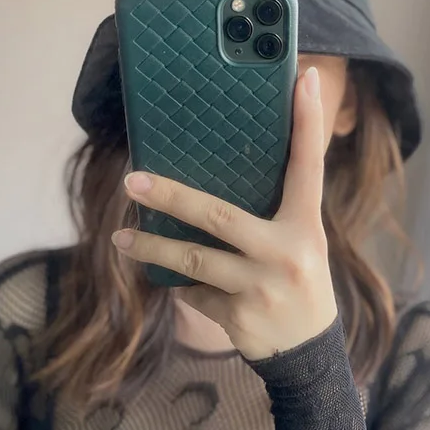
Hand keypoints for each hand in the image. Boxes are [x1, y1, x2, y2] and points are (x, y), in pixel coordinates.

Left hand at [112, 66, 337, 361]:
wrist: (308, 353)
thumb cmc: (300, 285)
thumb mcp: (302, 245)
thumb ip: (273, 214)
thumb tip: (216, 183)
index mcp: (306, 227)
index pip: (307, 167)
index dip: (306, 122)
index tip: (301, 77)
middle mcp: (286, 254)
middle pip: (219, 217)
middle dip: (171, 198)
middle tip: (132, 181)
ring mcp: (261, 288)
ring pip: (193, 261)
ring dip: (152, 251)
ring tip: (121, 242)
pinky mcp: (239, 316)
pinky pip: (195, 294)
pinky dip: (183, 288)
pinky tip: (179, 285)